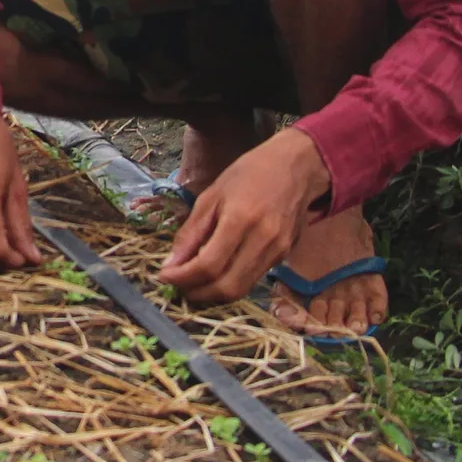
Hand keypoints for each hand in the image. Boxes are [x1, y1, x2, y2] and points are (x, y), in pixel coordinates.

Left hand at [158, 127, 329, 302]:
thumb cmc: (249, 174)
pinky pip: (253, 279)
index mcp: (240, 220)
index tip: (164, 276)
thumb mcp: (211, 196)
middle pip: (227, 287)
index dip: (183, 277)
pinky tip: (215, 274)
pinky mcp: (284, 256)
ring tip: (192, 284)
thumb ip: (191, 232)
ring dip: (213, 294)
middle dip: (197, 293)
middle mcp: (263, 241)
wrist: (297, 167)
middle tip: (177, 287)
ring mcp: (277, 251)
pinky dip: (230, 282)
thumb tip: (172, 263)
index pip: (208, 265)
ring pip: (242, 289)